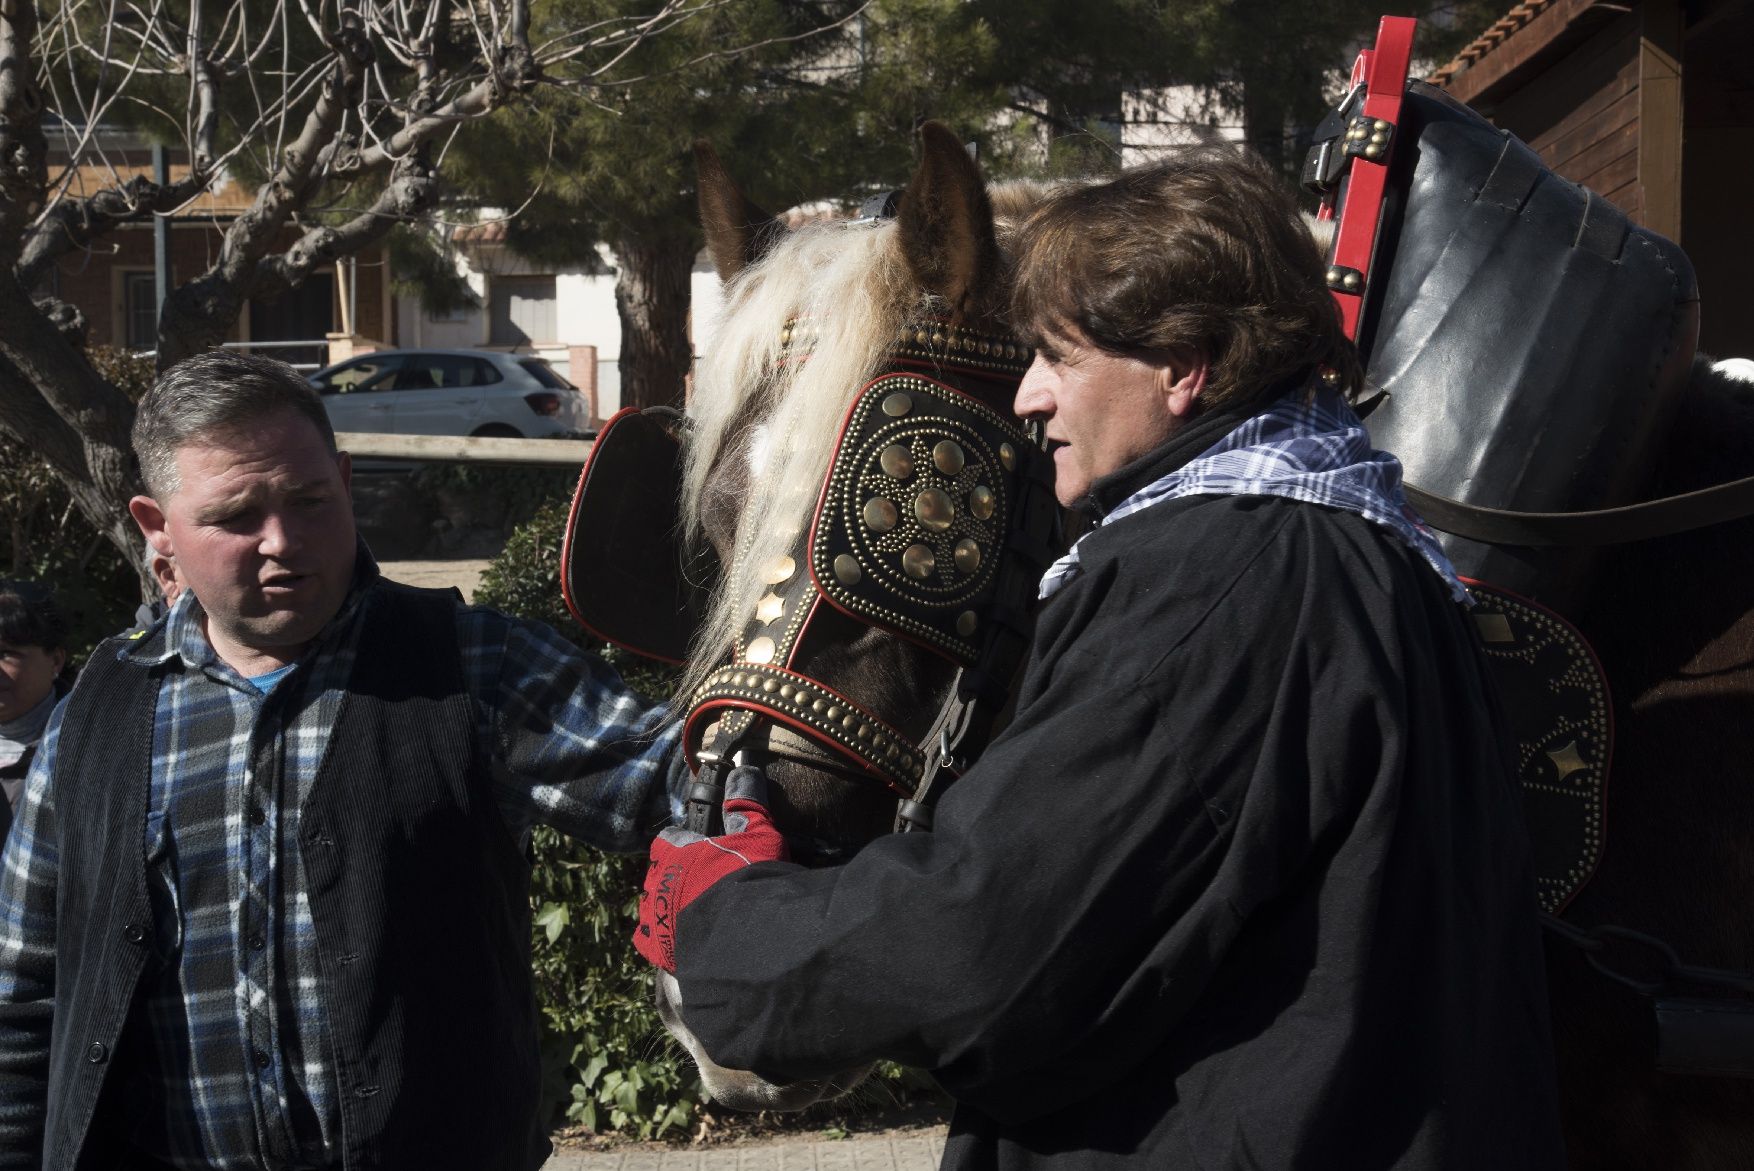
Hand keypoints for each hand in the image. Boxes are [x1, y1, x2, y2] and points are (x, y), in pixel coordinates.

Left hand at [634, 765, 787, 970]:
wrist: (744, 934)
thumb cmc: (750, 877)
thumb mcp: (757, 834)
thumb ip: (746, 803)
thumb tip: (744, 770)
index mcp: (675, 851)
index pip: (668, 840)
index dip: (684, 844)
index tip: (701, 851)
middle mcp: (657, 881)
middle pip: (658, 873)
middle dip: (675, 876)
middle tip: (703, 884)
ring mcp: (654, 917)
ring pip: (652, 906)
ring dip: (668, 906)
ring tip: (694, 913)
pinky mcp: (657, 948)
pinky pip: (650, 941)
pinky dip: (663, 939)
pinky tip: (683, 938)